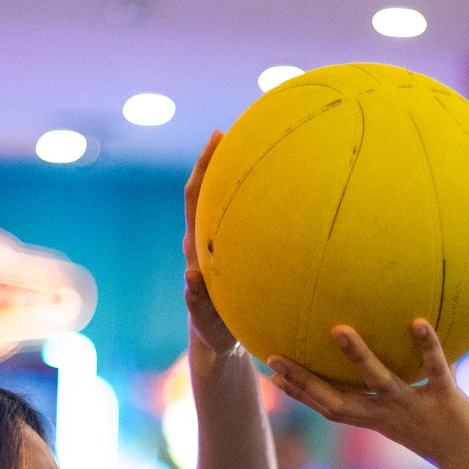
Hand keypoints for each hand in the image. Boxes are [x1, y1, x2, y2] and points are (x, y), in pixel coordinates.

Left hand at [183, 132, 237, 358]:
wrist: (216, 338)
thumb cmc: (212, 329)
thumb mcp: (206, 318)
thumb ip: (197, 300)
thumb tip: (191, 278)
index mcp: (196, 247)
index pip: (196, 196)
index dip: (204, 166)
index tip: (217, 137)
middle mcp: (204, 239)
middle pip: (207, 190)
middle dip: (217, 159)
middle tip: (234, 129)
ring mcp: (219, 246)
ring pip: (224, 204)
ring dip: (235, 178)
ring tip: (258, 151)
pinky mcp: (234, 256)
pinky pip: (243, 223)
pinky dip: (253, 204)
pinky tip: (278, 192)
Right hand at [268, 321, 468, 468]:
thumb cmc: (455, 441)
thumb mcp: (421, 413)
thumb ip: (406, 389)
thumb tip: (397, 349)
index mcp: (380, 420)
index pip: (330, 406)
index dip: (299, 391)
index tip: (271, 371)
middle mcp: (392, 416)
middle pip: (338, 401)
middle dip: (304, 381)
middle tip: (275, 357)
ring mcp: (418, 410)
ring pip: (382, 382)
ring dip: (359, 357)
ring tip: (339, 329)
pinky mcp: (449, 404)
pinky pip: (436, 372)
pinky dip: (428, 347)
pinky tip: (419, 321)